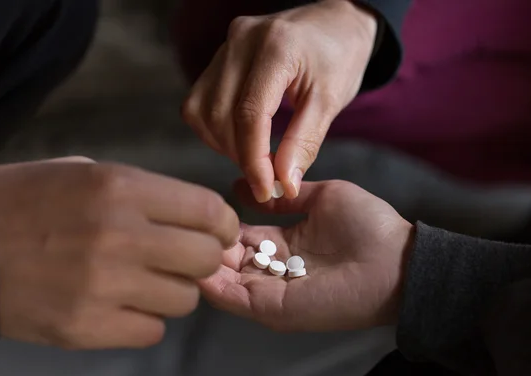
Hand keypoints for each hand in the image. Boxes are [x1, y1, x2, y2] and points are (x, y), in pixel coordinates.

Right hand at [0, 157, 238, 348]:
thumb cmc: (26, 199)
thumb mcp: (86, 172)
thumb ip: (145, 194)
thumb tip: (193, 219)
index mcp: (120, 188)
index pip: (208, 210)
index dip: (222, 223)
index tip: (217, 231)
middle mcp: (121, 236)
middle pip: (206, 258)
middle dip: (202, 259)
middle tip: (180, 258)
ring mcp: (105, 287)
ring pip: (185, 300)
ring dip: (172, 290)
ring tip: (143, 281)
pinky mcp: (88, 328)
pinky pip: (152, 331)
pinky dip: (144, 320)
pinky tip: (121, 305)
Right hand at [182, 0, 376, 202]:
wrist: (332, 23)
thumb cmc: (339, 58)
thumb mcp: (330, 101)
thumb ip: (304, 143)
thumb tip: (281, 185)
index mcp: (277, 47)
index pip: (250, 114)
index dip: (253, 160)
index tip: (265, 190)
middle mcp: (242, 41)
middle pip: (220, 115)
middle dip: (240, 156)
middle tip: (266, 177)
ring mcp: (225, 46)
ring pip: (202, 111)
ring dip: (223, 144)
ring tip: (254, 155)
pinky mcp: (217, 57)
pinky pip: (199, 103)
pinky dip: (214, 129)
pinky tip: (240, 135)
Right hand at [200, 180, 413, 331]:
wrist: (396, 261)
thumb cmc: (368, 226)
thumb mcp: (323, 196)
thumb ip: (287, 194)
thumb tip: (247, 185)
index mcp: (284, 243)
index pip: (241, 236)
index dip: (220, 224)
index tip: (199, 208)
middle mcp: (273, 269)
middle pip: (227, 258)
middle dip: (205, 243)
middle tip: (182, 225)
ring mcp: (271, 291)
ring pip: (223, 278)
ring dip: (201, 262)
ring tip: (177, 241)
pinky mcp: (272, 307)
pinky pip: (231, 298)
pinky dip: (209, 283)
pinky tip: (191, 263)